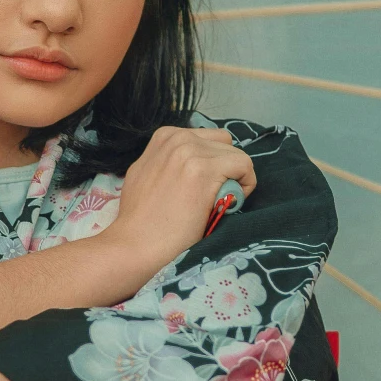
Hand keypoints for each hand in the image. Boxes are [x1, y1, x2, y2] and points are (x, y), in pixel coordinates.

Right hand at [110, 124, 254, 284]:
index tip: (204, 189)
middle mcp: (178, 138)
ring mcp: (190, 152)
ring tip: (217, 204)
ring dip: (235, 180)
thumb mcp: (146, 173)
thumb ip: (168, 161)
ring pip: (237, 156)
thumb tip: (192, 164)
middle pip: (225, 146)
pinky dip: (245, 186)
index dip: (213, 164)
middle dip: (226, 170)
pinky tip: (228, 204)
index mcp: (165, 137)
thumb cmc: (140, 220)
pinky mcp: (203, 170)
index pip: (209, 140)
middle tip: (213, 199)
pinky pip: (244, 166)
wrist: (135, 244)